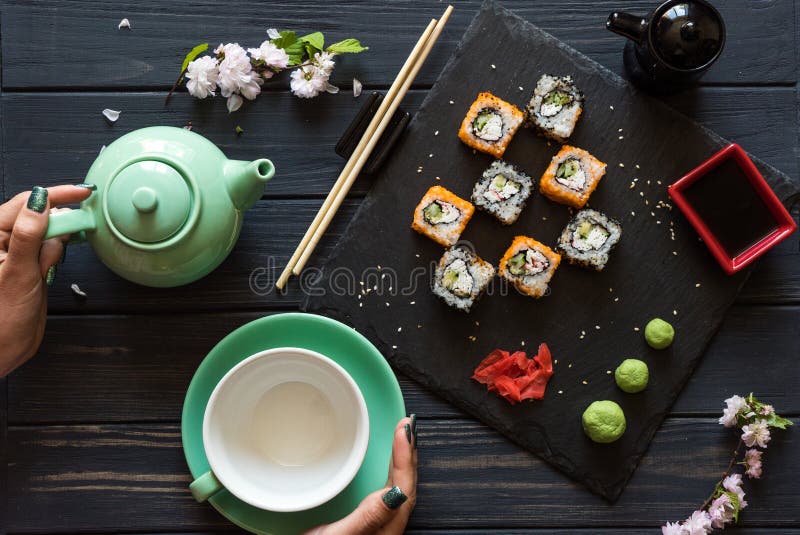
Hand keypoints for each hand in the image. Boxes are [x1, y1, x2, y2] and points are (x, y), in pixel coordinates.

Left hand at [0, 184, 93, 376]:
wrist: (4, 349)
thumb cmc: (2, 318)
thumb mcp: (18, 272)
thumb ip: (29, 234)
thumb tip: (40, 201)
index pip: (25, 204)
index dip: (55, 195)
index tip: (82, 192)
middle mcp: (2, 242)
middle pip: (37, 215)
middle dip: (59, 218)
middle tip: (82, 221)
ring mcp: (16, 254)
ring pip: (46, 232)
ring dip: (58, 240)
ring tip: (55, 257)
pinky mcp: (29, 266)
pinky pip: (48, 249)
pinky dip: (57, 251)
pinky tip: (56, 259)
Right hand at [303, 415, 418, 534]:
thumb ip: (367, 518)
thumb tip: (396, 493)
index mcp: (384, 528)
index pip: (403, 487)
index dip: (405, 455)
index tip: (403, 429)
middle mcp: (385, 526)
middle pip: (406, 484)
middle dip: (408, 451)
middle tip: (406, 424)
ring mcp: (377, 525)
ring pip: (398, 487)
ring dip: (401, 459)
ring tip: (401, 436)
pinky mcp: (364, 523)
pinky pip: (385, 491)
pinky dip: (388, 471)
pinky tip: (384, 463)